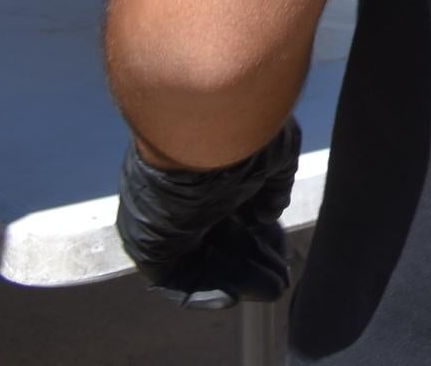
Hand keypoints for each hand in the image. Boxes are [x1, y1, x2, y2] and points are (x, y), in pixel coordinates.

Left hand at [116, 119, 299, 306]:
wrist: (200, 136)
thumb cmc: (241, 137)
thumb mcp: (272, 155)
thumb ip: (272, 185)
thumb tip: (267, 213)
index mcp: (210, 171)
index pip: (236, 209)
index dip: (261, 232)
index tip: (282, 246)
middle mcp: (186, 197)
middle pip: (221, 237)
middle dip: (252, 260)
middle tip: (280, 277)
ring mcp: (167, 220)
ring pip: (204, 257)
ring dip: (236, 277)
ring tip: (269, 288)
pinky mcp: (148, 245)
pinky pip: (175, 276)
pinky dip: (203, 288)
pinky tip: (233, 294)